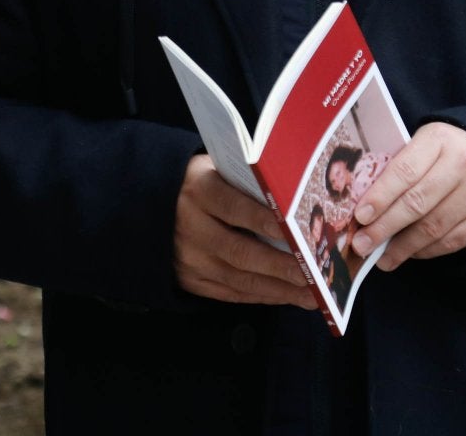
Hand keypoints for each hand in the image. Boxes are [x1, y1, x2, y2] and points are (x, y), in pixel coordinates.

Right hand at [173, 154, 315, 307]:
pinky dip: (260, 296)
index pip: (233, 206)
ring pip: (237, 279)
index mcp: (199, 190)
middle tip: (312, 276)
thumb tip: (294, 206)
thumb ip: (248, 185)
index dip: (263, 220)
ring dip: (277, 289)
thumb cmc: (204, 181)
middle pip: (238, 251)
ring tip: (310, 294)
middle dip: (278, 266)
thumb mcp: (218, 170)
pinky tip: (285, 296)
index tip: (293, 231)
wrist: (153, 201)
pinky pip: (229, 293)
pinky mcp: (189, 280)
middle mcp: (190, 227)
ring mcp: (188, 258)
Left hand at [347, 122, 465, 271]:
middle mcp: (464, 163)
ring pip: (433, 227)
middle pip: (417, 203)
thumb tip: (364, 208)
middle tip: (362, 244)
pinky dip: (427, 251)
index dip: (380, 197)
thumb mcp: (423, 145)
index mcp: (440, 139)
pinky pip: (452, 240)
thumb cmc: (444, 152)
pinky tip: (410, 253)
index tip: (360, 217)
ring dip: (404, 247)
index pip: (404, 171)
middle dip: (385, 228)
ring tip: (382, 258)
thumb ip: (398, 168)